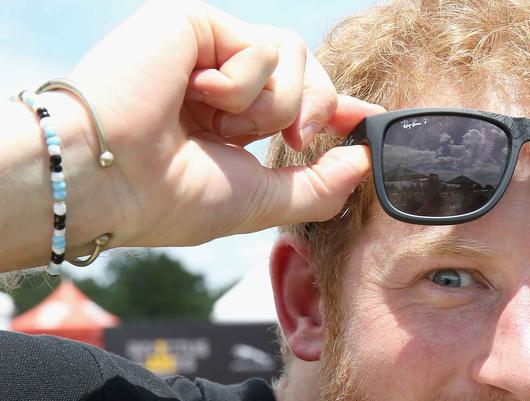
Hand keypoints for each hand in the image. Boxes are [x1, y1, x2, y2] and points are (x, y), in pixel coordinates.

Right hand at [66, 1, 383, 249]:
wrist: (113, 180)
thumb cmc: (169, 197)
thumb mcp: (261, 201)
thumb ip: (318, 186)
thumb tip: (363, 161)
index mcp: (228, 117)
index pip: (297, 99)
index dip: (336, 106)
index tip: (368, 119)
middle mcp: (218, 78)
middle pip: (309, 70)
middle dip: (315, 109)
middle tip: (292, 139)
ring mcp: (206, 48)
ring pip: (294, 54)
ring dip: (271, 105)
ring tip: (220, 123)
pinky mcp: (195, 22)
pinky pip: (265, 47)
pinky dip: (242, 87)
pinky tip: (195, 97)